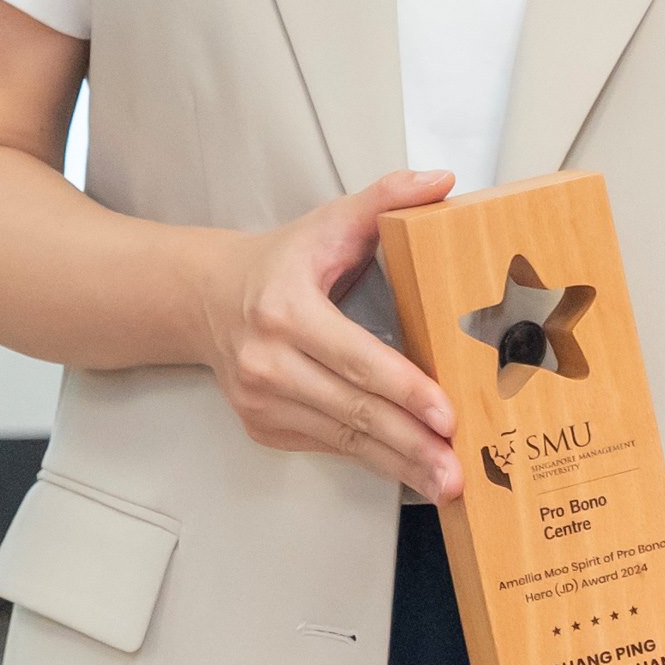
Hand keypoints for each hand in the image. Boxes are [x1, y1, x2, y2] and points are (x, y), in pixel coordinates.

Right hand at [200, 173, 456, 499]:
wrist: (207, 298)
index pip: (356, 358)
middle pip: (353, 410)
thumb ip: (386, 198)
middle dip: (410, 444)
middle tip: (457, 471)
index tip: (447, 415)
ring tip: (446, 483)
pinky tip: (408, 469)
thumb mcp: (330, 221)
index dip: (404, 390)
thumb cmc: (282, 261)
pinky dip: (371, 459)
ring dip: (397, 464)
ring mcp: (261, 399)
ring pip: (342, 437)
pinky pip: (328, 445)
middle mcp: (267, 361)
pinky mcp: (263, 425)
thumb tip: (441, 181)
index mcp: (286, 310)